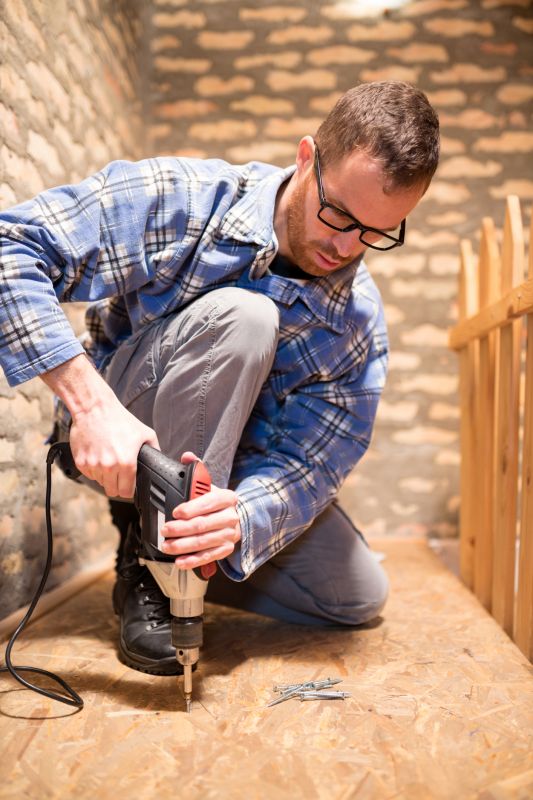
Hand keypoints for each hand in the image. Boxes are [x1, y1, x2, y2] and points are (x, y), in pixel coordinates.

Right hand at [69, 399, 158, 497]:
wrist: (94, 408)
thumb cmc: (119, 419)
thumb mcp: (145, 433)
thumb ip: (155, 450)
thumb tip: (158, 462)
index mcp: (126, 463)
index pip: (126, 492)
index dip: (128, 490)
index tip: (128, 485)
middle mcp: (109, 467)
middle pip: (112, 491)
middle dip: (116, 485)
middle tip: (119, 475)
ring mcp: (93, 465)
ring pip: (100, 483)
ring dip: (105, 476)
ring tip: (108, 460)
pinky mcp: (80, 462)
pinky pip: (89, 474)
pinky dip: (93, 469)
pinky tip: (98, 456)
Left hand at [160, 451, 240, 572]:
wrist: (234, 518)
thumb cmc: (215, 502)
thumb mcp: (208, 485)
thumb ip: (196, 472)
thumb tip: (187, 456)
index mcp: (227, 498)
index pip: (209, 502)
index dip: (191, 508)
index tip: (175, 512)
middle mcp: (231, 517)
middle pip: (204, 525)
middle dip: (182, 529)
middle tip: (165, 530)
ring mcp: (229, 535)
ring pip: (204, 542)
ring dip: (183, 546)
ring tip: (167, 546)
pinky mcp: (225, 549)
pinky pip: (208, 557)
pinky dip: (193, 561)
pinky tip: (180, 561)